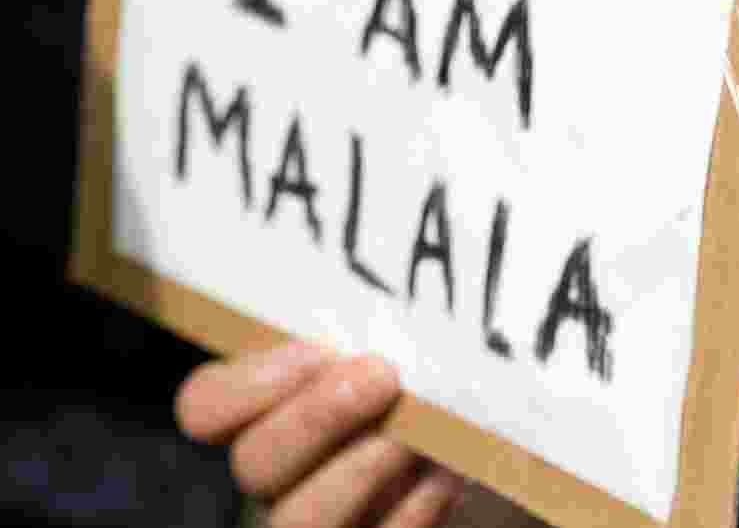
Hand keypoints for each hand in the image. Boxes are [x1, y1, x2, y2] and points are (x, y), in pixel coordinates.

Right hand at [175, 342, 465, 527]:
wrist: (491, 453)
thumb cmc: (434, 380)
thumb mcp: (399, 342)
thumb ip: (369, 326)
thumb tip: (385, 275)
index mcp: (272, 407)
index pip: (207, 406)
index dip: (247, 384)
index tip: (318, 351)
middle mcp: (285, 471)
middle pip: (253, 462)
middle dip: (315, 418)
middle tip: (382, 377)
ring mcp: (324, 518)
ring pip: (297, 519)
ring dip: (357, 472)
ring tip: (414, 437)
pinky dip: (410, 512)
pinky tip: (447, 475)